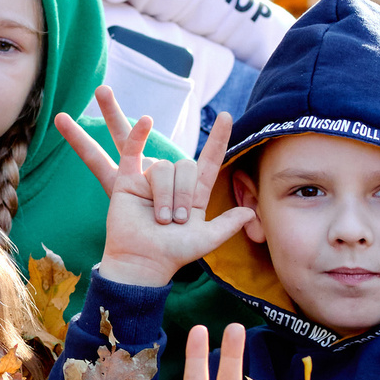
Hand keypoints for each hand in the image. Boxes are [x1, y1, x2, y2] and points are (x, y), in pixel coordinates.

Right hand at [53, 88, 255, 288]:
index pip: (209, 161)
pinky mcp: (128, 180)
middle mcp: (173, 185)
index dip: (218, 139)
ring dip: (165, 195)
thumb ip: (228, 225)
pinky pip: (134, 151)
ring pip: (164, 168)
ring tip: (160, 218)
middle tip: (177, 221)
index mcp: (194, 195)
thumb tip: (251, 212)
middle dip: (184, 194)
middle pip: (186, 167)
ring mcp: (150, 181)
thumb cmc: (173, 254)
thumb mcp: (207, 240)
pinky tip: (146, 122)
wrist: (143, 262)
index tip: (226, 116)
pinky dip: (139, 135)